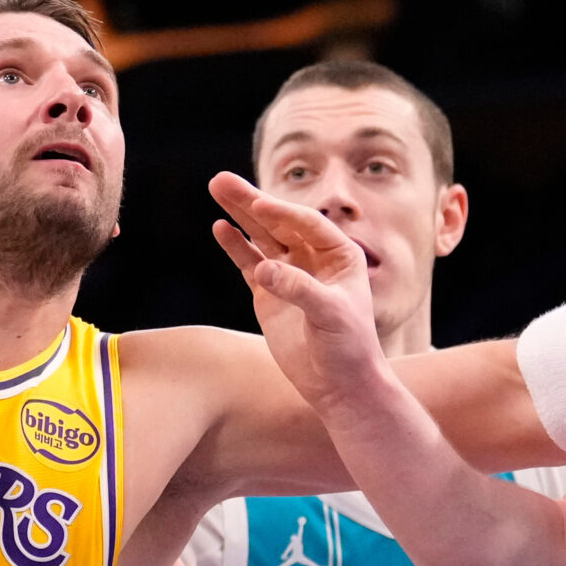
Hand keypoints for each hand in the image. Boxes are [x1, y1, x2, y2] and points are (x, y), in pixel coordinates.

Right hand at [208, 171, 384, 408]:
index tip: (258, 204)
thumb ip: (298, 290)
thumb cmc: (348, 348)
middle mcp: (313, 258)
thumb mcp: (331, 315)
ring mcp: (288, 274)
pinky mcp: (268, 293)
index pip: (306, 224)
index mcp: (339, 255)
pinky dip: (235, 245)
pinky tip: (220, 226)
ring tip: (216, 188)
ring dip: (238, 214)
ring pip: (260, 237)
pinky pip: (249, 262)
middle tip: (221, 180)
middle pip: (277, 223)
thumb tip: (263, 270)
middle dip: (250, 201)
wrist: (339, 385)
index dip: (282, 213)